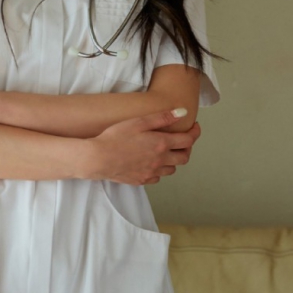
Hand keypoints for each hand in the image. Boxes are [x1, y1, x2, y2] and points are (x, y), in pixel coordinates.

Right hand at [87, 109, 201, 185]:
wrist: (98, 158)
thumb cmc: (115, 137)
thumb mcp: (139, 122)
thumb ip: (162, 118)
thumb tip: (183, 113)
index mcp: (161, 143)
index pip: (188, 140)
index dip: (195, 133)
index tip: (194, 127)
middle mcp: (160, 160)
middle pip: (184, 157)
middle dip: (187, 148)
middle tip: (182, 140)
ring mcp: (151, 172)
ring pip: (172, 169)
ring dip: (173, 160)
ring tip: (165, 151)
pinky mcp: (142, 180)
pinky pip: (158, 177)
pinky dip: (159, 170)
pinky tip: (151, 163)